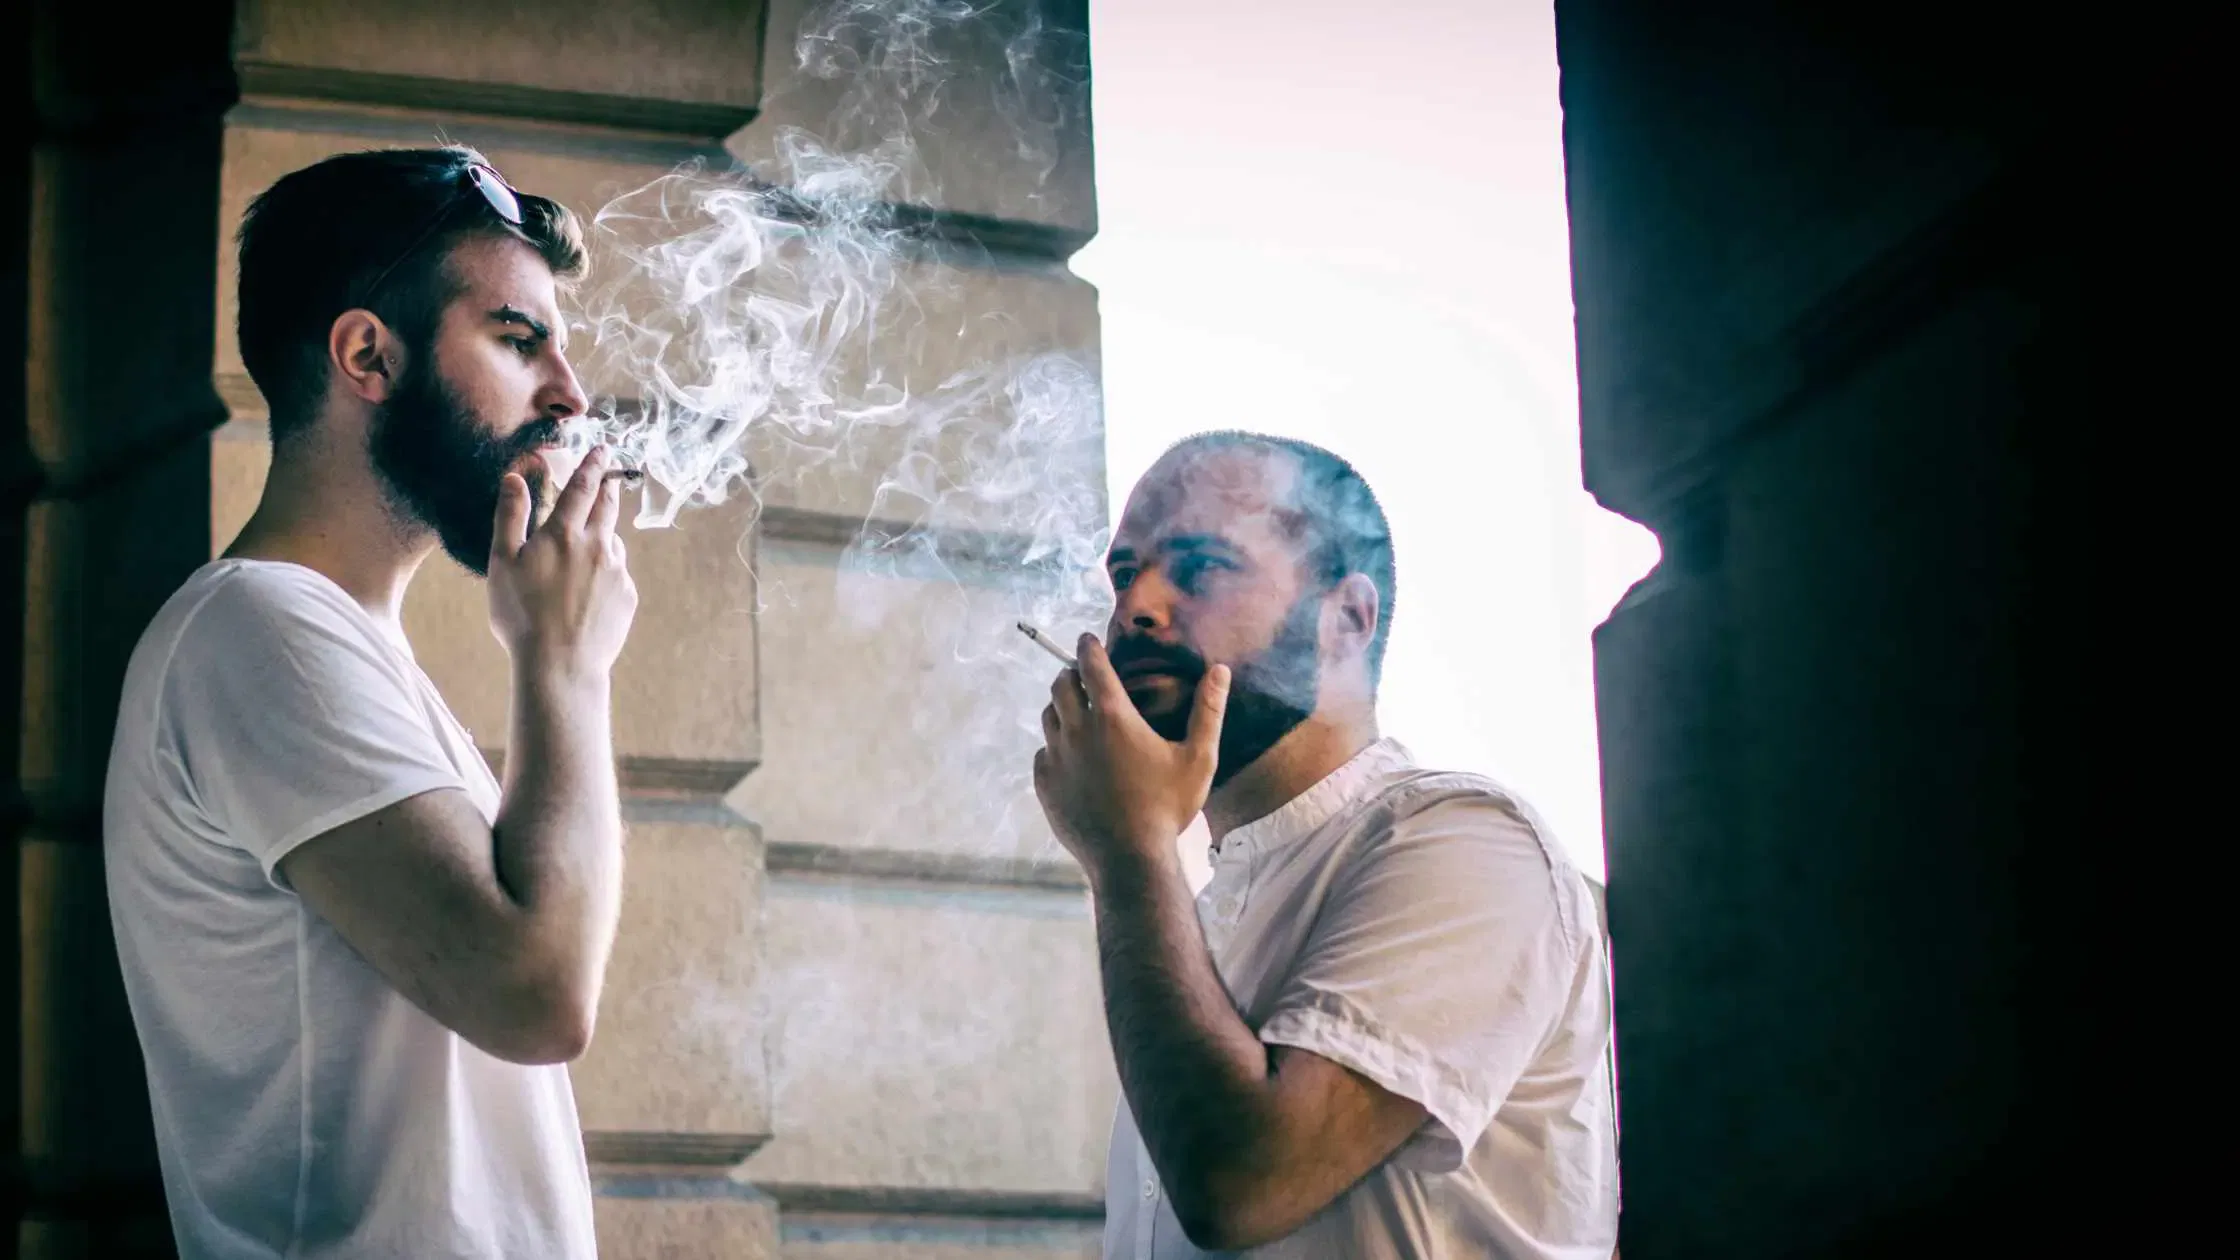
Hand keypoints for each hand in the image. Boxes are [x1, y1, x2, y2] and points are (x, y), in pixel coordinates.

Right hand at [488, 446, 638, 679]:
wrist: (560, 664)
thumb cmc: (522, 614)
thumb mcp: (503, 562)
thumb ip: (510, 517)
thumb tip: (514, 478)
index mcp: (564, 534)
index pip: (583, 488)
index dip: (593, 466)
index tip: (603, 450)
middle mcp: (597, 547)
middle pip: (608, 508)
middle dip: (609, 488)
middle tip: (612, 475)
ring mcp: (617, 573)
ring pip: (612, 543)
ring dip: (604, 536)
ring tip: (587, 549)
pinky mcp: (627, 598)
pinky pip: (617, 576)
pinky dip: (605, 574)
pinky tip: (588, 593)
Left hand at [1033, 634, 1230, 885]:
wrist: (1130, 859)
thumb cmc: (1168, 808)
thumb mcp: (1198, 759)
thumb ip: (1208, 711)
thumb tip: (1220, 671)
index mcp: (1113, 718)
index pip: (1092, 666)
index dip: (1089, 648)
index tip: (1088, 639)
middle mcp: (1078, 731)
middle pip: (1060, 685)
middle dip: (1070, 674)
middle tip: (1083, 677)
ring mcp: (1057, 759)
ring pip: (1049, 717)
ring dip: (1061, 708)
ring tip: (1077, 714)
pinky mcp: (1045, 784)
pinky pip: (1044, 754)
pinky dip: (1055, 747)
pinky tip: (1072, 758)